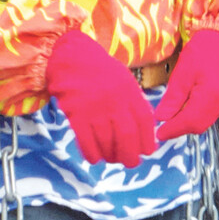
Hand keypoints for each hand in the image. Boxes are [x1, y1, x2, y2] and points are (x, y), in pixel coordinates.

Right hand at [45, 30, 155, 167]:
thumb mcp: (123, 79)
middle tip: (130, 163)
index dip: (147, 140)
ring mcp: (95, 107)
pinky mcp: (76, 113)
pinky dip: (92, 154)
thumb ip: (134, 102)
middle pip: (127, 137)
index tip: (147, 152)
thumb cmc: (99, 70)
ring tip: (110, 159)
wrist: (71, 56)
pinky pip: (86, 141)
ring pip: (106, 142)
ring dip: (110, 156)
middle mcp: (114, 101)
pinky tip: (94, 158)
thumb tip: (145, 131)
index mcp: (129, 91)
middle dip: (130, 156)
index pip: (144, 121)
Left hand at [155, 28, 218, 140]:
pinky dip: (196, 114)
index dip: (173, 130)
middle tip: (161, 127)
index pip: (190, 121)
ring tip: (171, 116)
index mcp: (213, 95)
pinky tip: (185, 106)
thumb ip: (173, 97)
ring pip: (205, 121)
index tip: (158, 134)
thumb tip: (161, 118)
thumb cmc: (204, 49)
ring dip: (187, 121)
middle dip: (179, 128)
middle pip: (199, 125)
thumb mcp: (183, 71)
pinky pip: (210, 113)